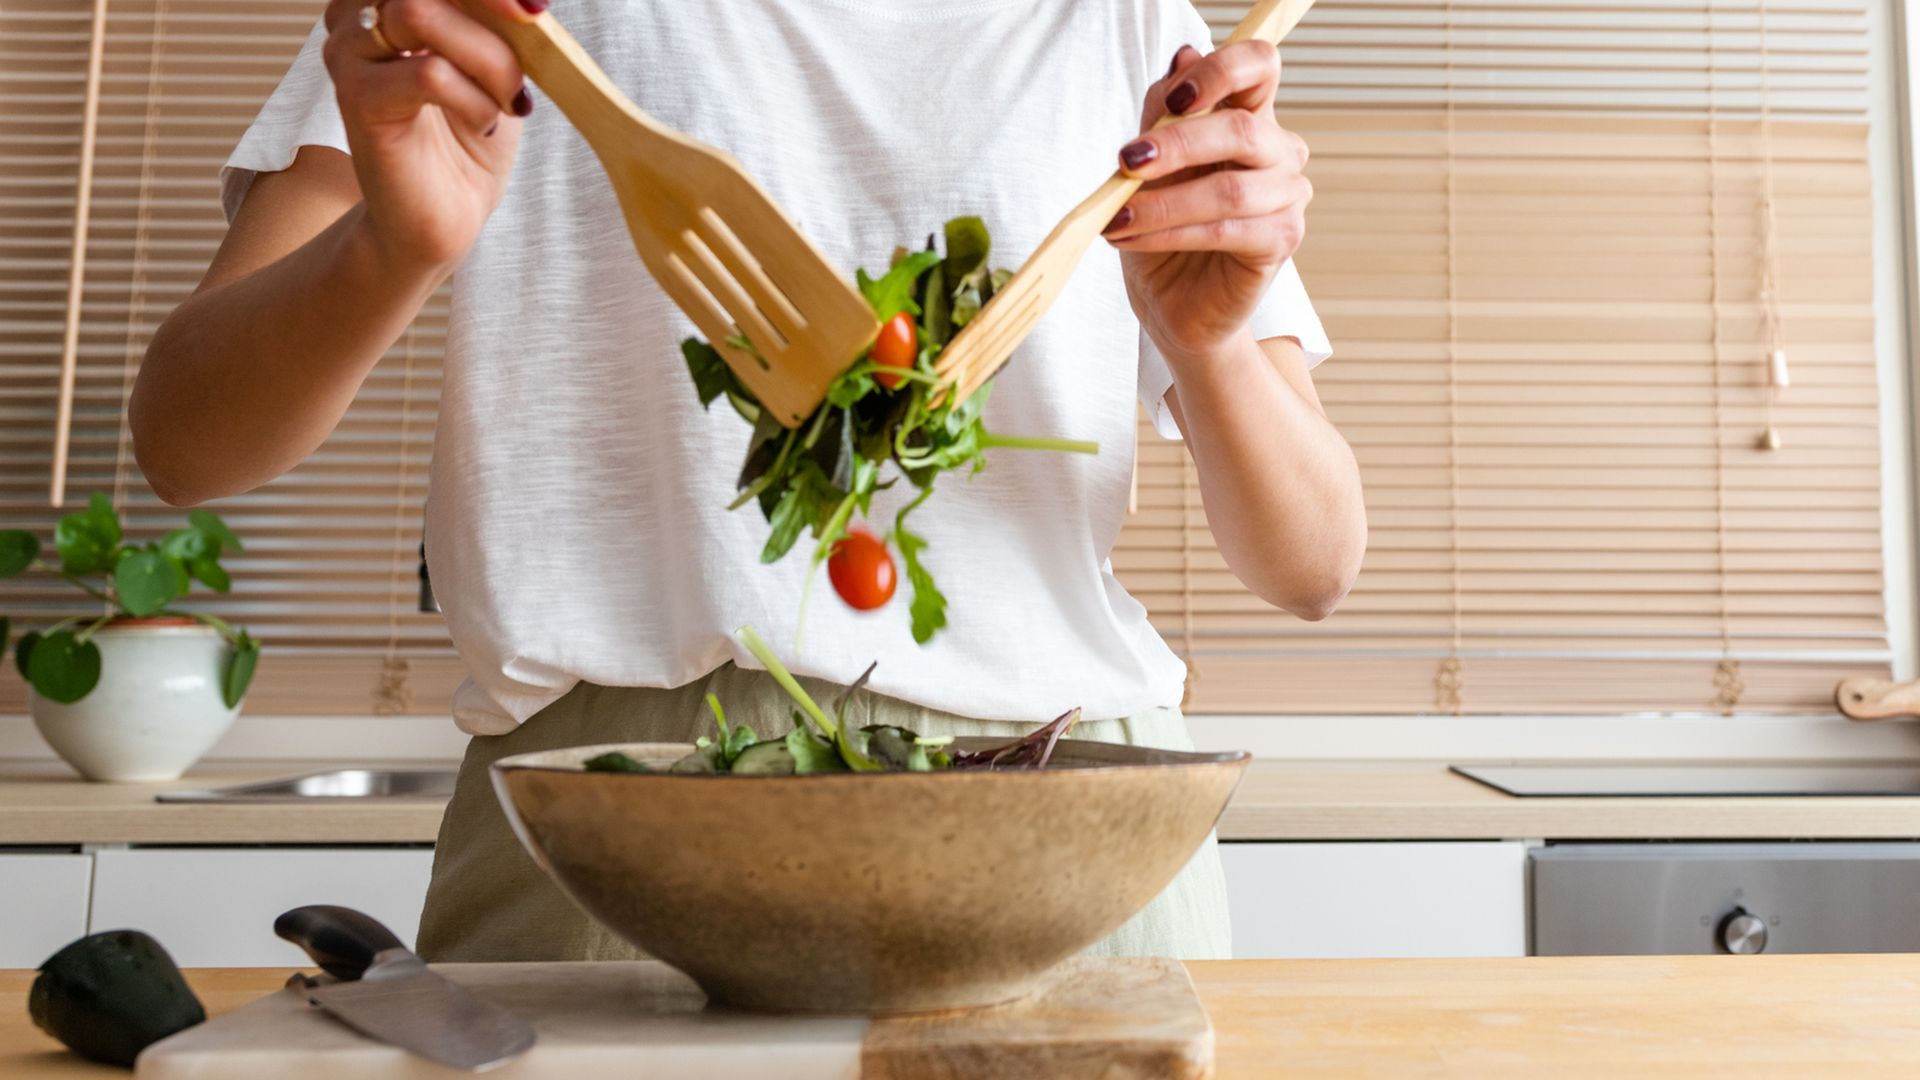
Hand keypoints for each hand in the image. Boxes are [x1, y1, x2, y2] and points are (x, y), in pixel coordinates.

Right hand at [320, 0, 536, 272]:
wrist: (442, 217)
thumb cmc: (469, 136)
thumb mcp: (497, 63)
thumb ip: (499, 19)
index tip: (536, 4)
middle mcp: (358, 14)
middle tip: (534, 24)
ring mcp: (351, 54)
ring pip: (420, 13)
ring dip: (488, 56)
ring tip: (511, 99)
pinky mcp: (357, 99)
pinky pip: (428, 73)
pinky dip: (475, 100)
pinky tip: (486, 125)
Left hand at [1105, 42, 1311, 364]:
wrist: (1172, 302)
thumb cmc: (1163, 227)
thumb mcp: (1148, 164)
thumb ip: (1162, 114)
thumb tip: (1183, 55)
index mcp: (1250, 118)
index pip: (1260, 66)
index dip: (1221, 70)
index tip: (1171, 100)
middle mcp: (1279, 152)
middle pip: (1241, 128)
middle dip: (1176, 144)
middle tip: (1125, 161)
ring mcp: (1287, 197)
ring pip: (1228, 188)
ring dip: (1162, 203)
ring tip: (1115, 218)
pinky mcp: (1281, 242)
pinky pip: (1224, 230)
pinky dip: (1170, 232)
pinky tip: (1130, 238)